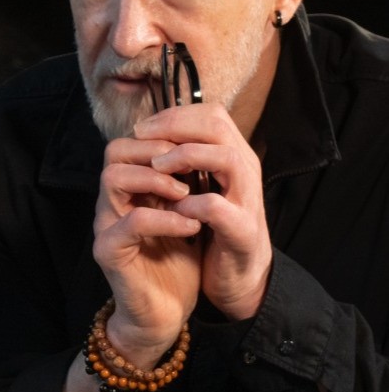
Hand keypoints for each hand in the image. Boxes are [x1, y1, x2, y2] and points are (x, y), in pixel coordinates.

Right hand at [93, 125, 203, 362]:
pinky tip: (190, 226)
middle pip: (114, 150)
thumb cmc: (177, 264)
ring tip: (188, 194)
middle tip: (189, 168)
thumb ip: (187, 182)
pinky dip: (166, 219)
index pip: (132, 141)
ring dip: (156, 180)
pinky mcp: (109, 251)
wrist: (166, 314)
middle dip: (157, 151)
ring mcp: (106, 225)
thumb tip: (208, 146)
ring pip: (113, 177)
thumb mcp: (188, 213)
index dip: (164, 136)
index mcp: (130, 190)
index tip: (198, 151)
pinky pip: (132, 221)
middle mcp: (112, 202)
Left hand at [136, 102, 271, 320]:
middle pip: (219, 126)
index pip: (212, 115)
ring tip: (157, 166)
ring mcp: (247, 200)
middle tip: (144, 137)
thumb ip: (186, 162)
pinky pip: (217, 208)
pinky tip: (172, 207)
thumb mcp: (200, 187)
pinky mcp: (242, 231)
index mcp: (233, 158)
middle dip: (176, 126)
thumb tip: (148, 135)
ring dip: (186, 157)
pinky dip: (191, 204)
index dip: (175, 115)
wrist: (238, 277)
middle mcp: (245, 172)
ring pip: (226, 158)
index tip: (144, 128)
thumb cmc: (213, 228)